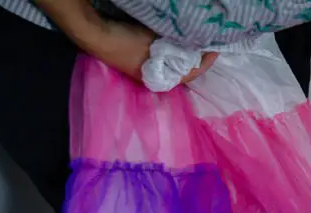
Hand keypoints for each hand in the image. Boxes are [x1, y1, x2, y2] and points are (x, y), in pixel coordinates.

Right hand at [89, 21, 217, 83]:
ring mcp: (143, 70)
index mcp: (159, 79)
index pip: (190, 74)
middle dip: (197, 61)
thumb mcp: (154, 42)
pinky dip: (172, 52)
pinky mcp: (135, 60)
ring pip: (171, 66)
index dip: (205, 63)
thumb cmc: (125, 41)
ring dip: (185, 57)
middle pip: (182, 72)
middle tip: (209, 48)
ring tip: (197, 46)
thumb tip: (194, 46)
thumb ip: (175, 47)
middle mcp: (152, 78)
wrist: (95, 34)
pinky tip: (177, 44)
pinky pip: (161, 58)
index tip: (216, 51)